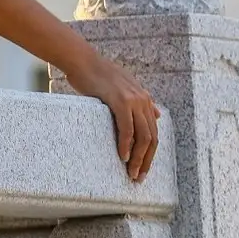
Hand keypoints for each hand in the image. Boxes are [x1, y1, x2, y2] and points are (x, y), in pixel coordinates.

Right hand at [63, 46, 159, 182]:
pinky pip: (128, 129)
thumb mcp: (124, 86)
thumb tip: (157, 115)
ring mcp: (133, 99)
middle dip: (146, 160)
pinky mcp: (120, 100)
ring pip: (143, 136)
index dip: (149, 154)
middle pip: (152, 137)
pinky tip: (122, 156)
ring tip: (131, 172)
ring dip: (138, 158)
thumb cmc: (97, 75)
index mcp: (144, 97)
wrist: (81, 60)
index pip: (154, 132)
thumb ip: (140, 101)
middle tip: (138, 177)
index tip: (142, 169)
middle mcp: (142, 99)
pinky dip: (126, 145)